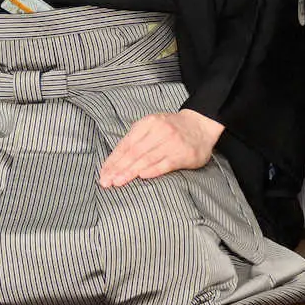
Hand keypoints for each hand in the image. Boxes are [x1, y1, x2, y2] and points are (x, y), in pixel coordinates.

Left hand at [99, 109, 223, 187]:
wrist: (200, 125)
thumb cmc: (172, 128)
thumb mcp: (153, 125)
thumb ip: (137, 138)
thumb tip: (116, 159)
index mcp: (147, 123)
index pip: (126, 143)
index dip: (113, 159)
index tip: (103, 173)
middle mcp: (158, 131)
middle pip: (133, 152)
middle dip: (118, 168)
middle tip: (106, 181)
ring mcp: (170, 142)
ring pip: (146, 158)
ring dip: (130, 171)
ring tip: (118, 182)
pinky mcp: (182, 154)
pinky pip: (165, 163)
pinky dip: (152, 170)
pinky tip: (141, 176)